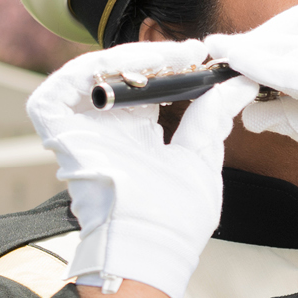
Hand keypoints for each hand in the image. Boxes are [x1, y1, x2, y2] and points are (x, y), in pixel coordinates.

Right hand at [25, 41, 258, 297]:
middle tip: (187, 52)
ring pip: (89, 75)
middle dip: (153, 56)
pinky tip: (125, 69)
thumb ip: (215, 116)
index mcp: (135, 136)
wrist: (154, 246)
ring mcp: (78, 133)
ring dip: (125, 59)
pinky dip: (87, 72)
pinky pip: (57, 90)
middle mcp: (105, 130)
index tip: (199, 53)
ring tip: (162, 59)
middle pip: (118, 75)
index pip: (145, 85)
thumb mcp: (202, 155)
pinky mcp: (56, 135)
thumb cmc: (176, 219)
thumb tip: (241, 83)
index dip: (168, 64)